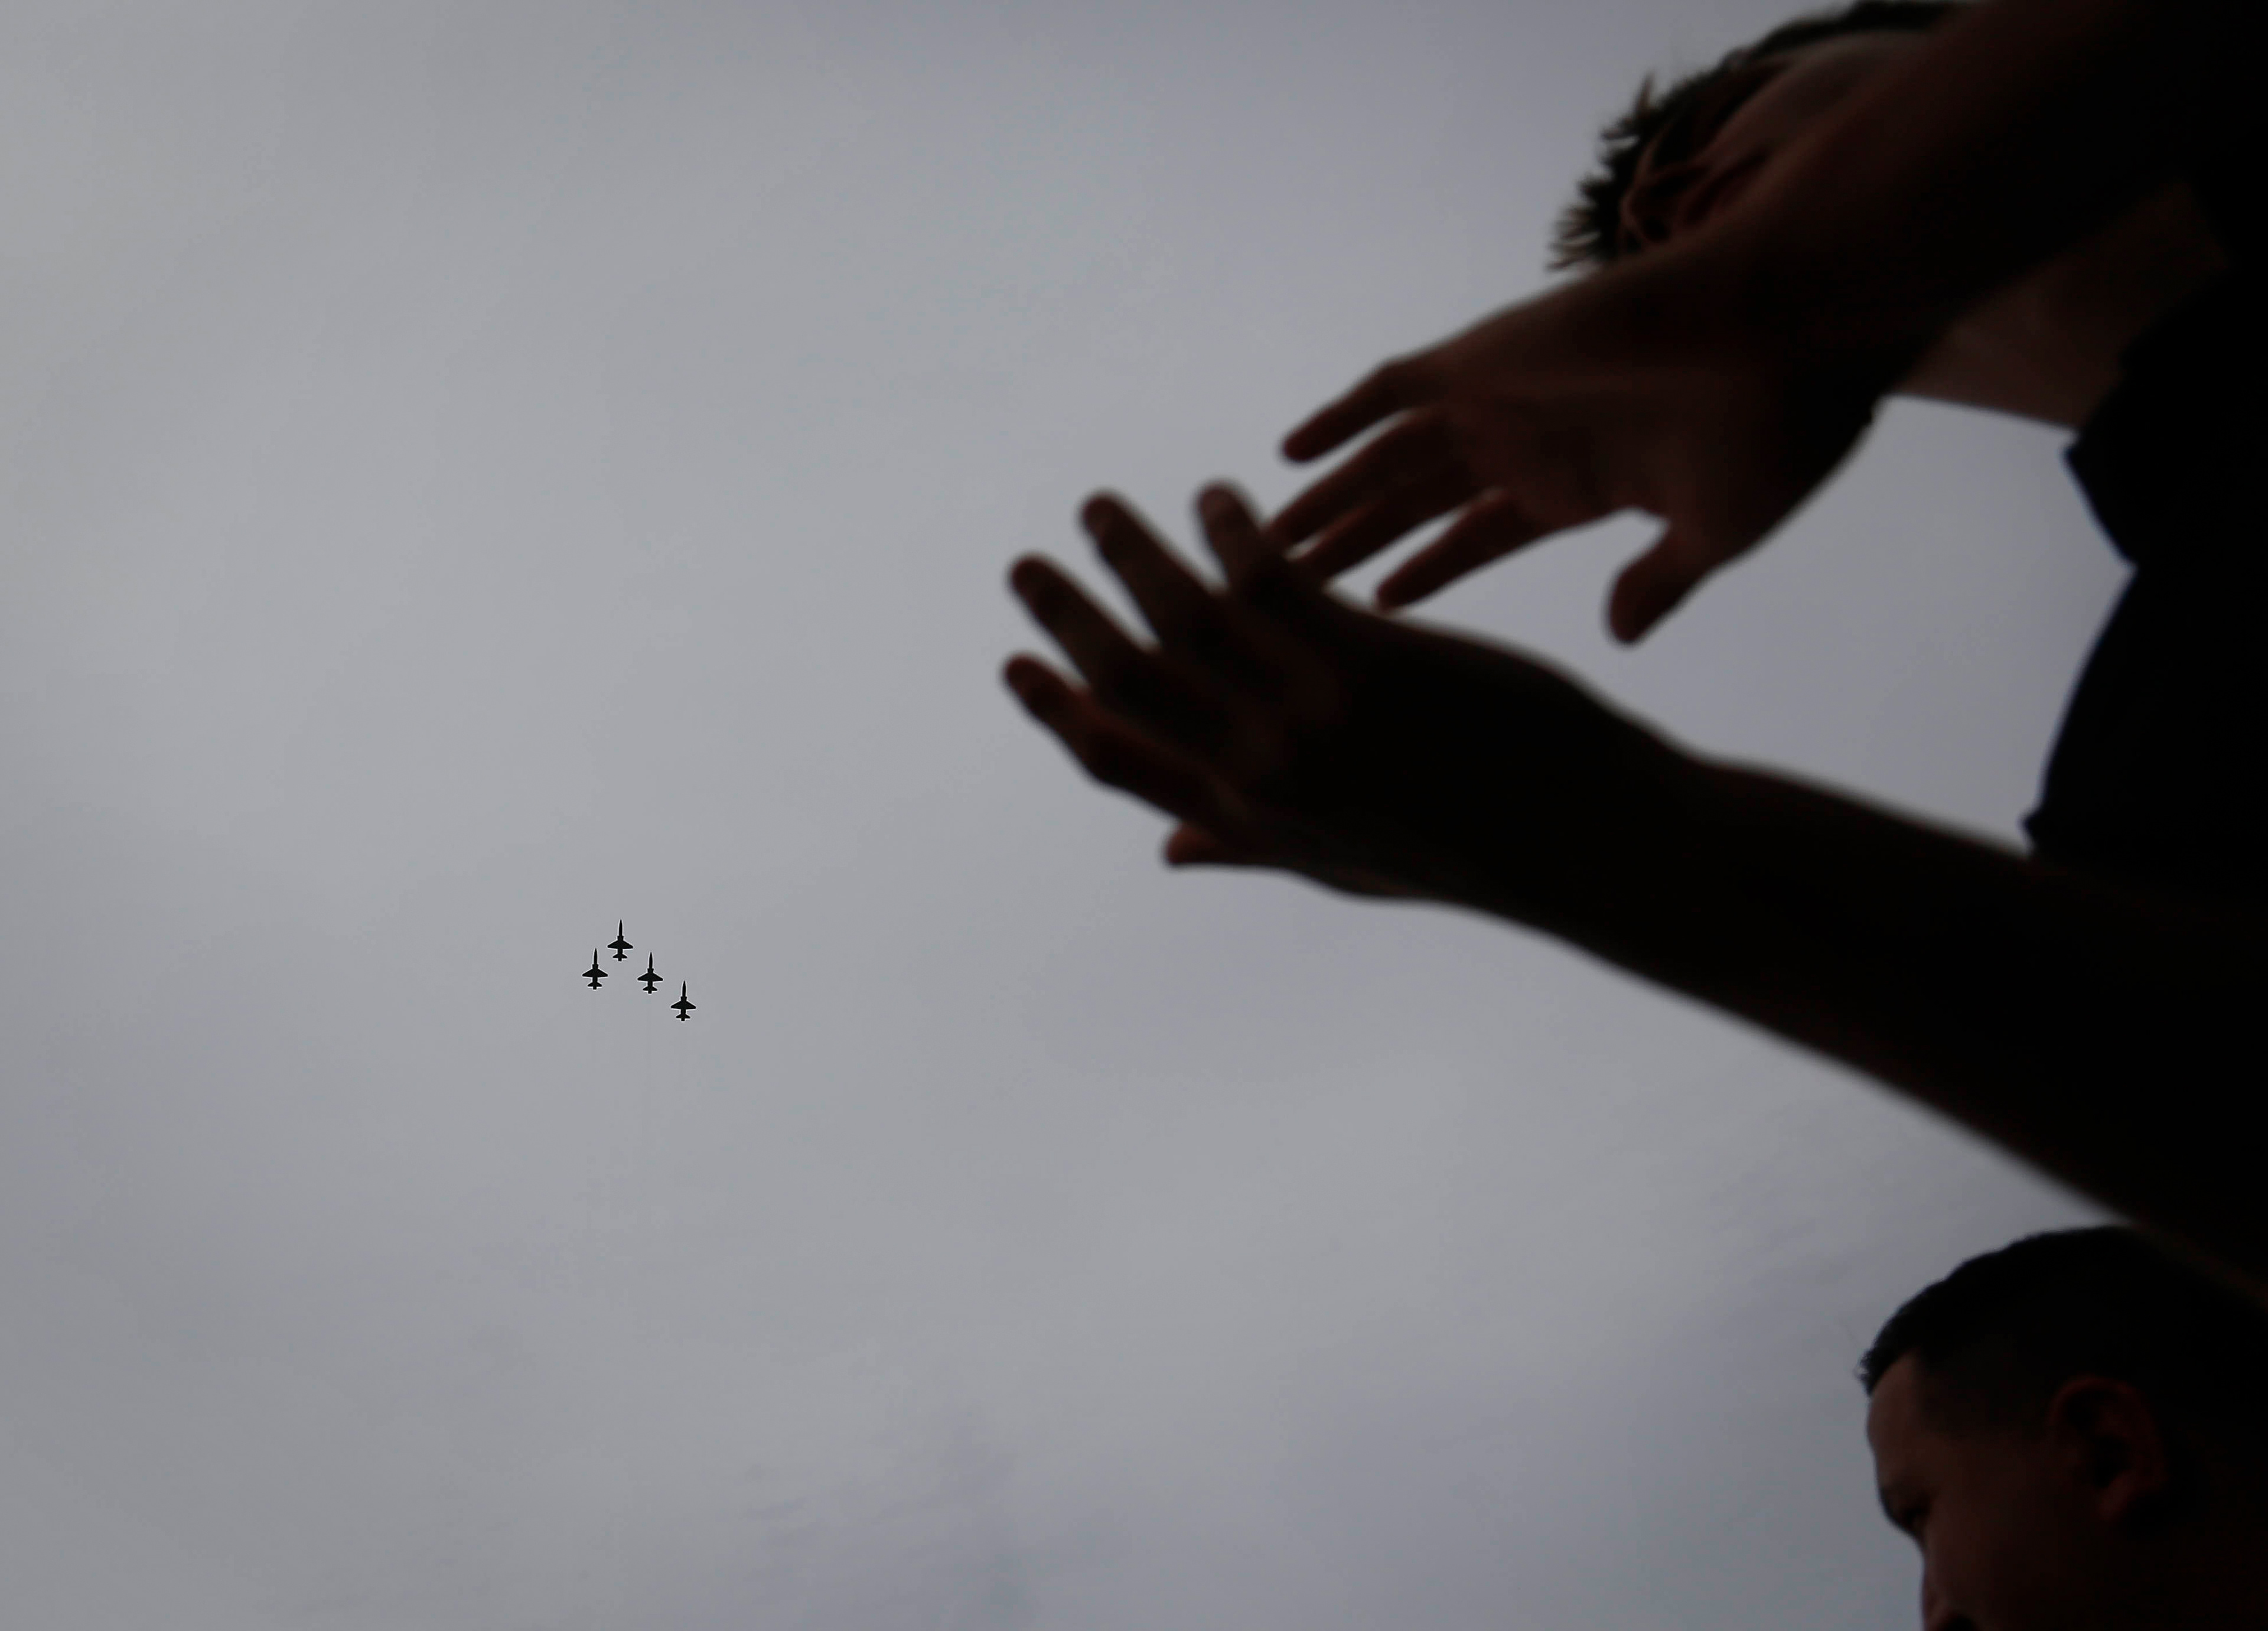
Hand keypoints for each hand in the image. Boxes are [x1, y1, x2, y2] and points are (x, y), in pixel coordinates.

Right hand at [1004, 486, 1688, 923]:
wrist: (1585, 842)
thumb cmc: (1470, 852)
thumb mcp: (1344, 865)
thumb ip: (1249, 845)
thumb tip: (1167, 852)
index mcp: (1253, 821)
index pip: (1120, 763)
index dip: (1057, 711)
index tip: (1014, 667)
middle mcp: (1267, 773)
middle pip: (1132, 681)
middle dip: (1066, 617)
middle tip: (1026, 566)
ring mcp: (1314, 716)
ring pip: (1188, 617)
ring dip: (1133, 552)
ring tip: (1104, 507)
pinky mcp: (1373, 661)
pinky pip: (1273, 579)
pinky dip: (1235, 532)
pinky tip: (1225, 499)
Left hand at [1266, 237, 1903, 640]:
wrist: (1797, 328)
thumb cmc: (1779, 431)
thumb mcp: (1714, 533)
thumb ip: (1658, 582)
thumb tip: (1620, 636)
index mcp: (1582, 486)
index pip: (1478, 539)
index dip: (1425, 573)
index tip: (1371, 610)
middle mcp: (1528, 441)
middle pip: (1412, 506)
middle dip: (1352, 546)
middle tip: (1284, 593)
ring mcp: (1500, 399)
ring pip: (1385, 461)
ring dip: (1327, 501)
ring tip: (1261, 545)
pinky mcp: (1483, 358)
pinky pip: (1387, 388)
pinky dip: (1337, 417)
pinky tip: (1286, 454)